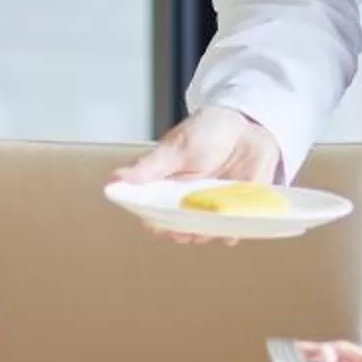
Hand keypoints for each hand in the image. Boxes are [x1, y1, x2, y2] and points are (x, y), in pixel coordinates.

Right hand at [112, 108, 284, 245]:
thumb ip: (148, 167)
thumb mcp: (176, 147)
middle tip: (181, 231)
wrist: (247, 125)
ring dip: (203, 235)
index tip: (154, 223)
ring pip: (203, 231)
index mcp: (166, 188)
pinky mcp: (235, 209)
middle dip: (180, 232)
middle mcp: (188, 202)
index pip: (153, 211)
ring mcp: (211, 207)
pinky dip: (231, 231)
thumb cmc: (206, 131)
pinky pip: (232, 226)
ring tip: (203, 233)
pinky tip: (231, 232)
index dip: (154, 220)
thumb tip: (114, 181)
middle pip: (179, 226)